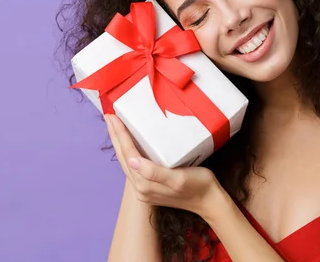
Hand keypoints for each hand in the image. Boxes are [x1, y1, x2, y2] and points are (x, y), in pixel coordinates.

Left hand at [104, 114, 222, 218]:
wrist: (210, 201)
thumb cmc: (198, 185)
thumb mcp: (178, 178)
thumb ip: (154, 172)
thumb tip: (133, 162)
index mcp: (145, 184)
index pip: (128, 154)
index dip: (120, 135)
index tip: (113, 118)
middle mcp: (141, 188)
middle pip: (123, 158)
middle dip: (115, 137)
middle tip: (109, 117)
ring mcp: (145, 189)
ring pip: (127, 162)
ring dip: (120, 144)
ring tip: (115, 128)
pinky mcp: (151, 187)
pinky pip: (135, 166)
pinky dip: (129, 152)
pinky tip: (130, 144)